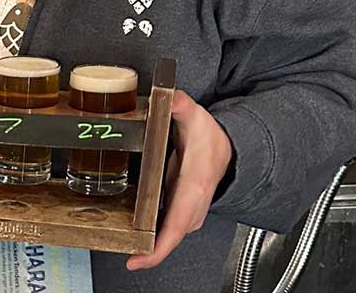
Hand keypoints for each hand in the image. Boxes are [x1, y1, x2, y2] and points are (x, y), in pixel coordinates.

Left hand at [127, 90, 233, 271]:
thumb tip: (169, 96)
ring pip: (168, 236)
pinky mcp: (185, 214)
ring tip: (127, 247)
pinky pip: (168, 231)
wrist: (231, 149)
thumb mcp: (195, 117)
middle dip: (147, 251)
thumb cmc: (213, 138)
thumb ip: (179, 105)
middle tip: (123, 253)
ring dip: (149, 245)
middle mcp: (193, 207)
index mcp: (193, 188)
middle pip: (168, 238)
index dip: (156, 249)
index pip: (175, 227)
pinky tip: (138, 235)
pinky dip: (154, 236)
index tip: (136, 259)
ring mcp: (190, 213)